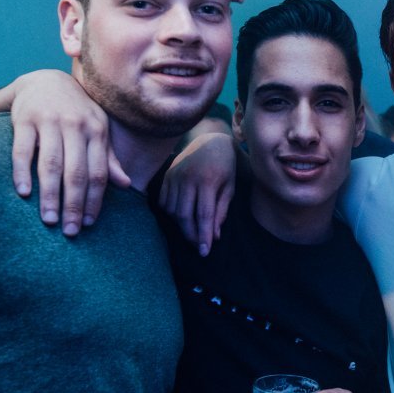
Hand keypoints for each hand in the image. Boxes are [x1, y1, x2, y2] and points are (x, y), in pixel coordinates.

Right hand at [9, 69, 130, 235]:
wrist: (45, 80)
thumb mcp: (97, 130)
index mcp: (97, 130)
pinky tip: (23, 193)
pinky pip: (22, 150)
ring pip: (50, 164)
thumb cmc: (77, 113)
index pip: (98, 173)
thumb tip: (125, 185)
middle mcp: (75, 125)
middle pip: (76, 173)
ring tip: (49, 220)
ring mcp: (49, 121)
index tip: (89, 223)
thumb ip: (109, 158)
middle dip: (74, 205)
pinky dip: (22, 173)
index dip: (95, 200)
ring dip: (50, 195)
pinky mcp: (24, 119)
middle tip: (70, 231)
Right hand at [160, 133, 235, 255]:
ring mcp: (175, 175)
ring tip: (192, 230)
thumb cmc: (225, 167)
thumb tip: (215, 237)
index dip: (204, 235)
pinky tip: (180, 216)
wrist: (210, 141)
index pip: (204, 215)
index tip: (205, 252)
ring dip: (181, 225)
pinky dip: (170, 213)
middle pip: (184, 215)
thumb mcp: (229, 188)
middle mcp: (188, 178)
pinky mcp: (166, 175)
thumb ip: (221, 212)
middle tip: (198, 245)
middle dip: (190, 234)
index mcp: (208, 180)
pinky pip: (163, 201)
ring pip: (172, 210)